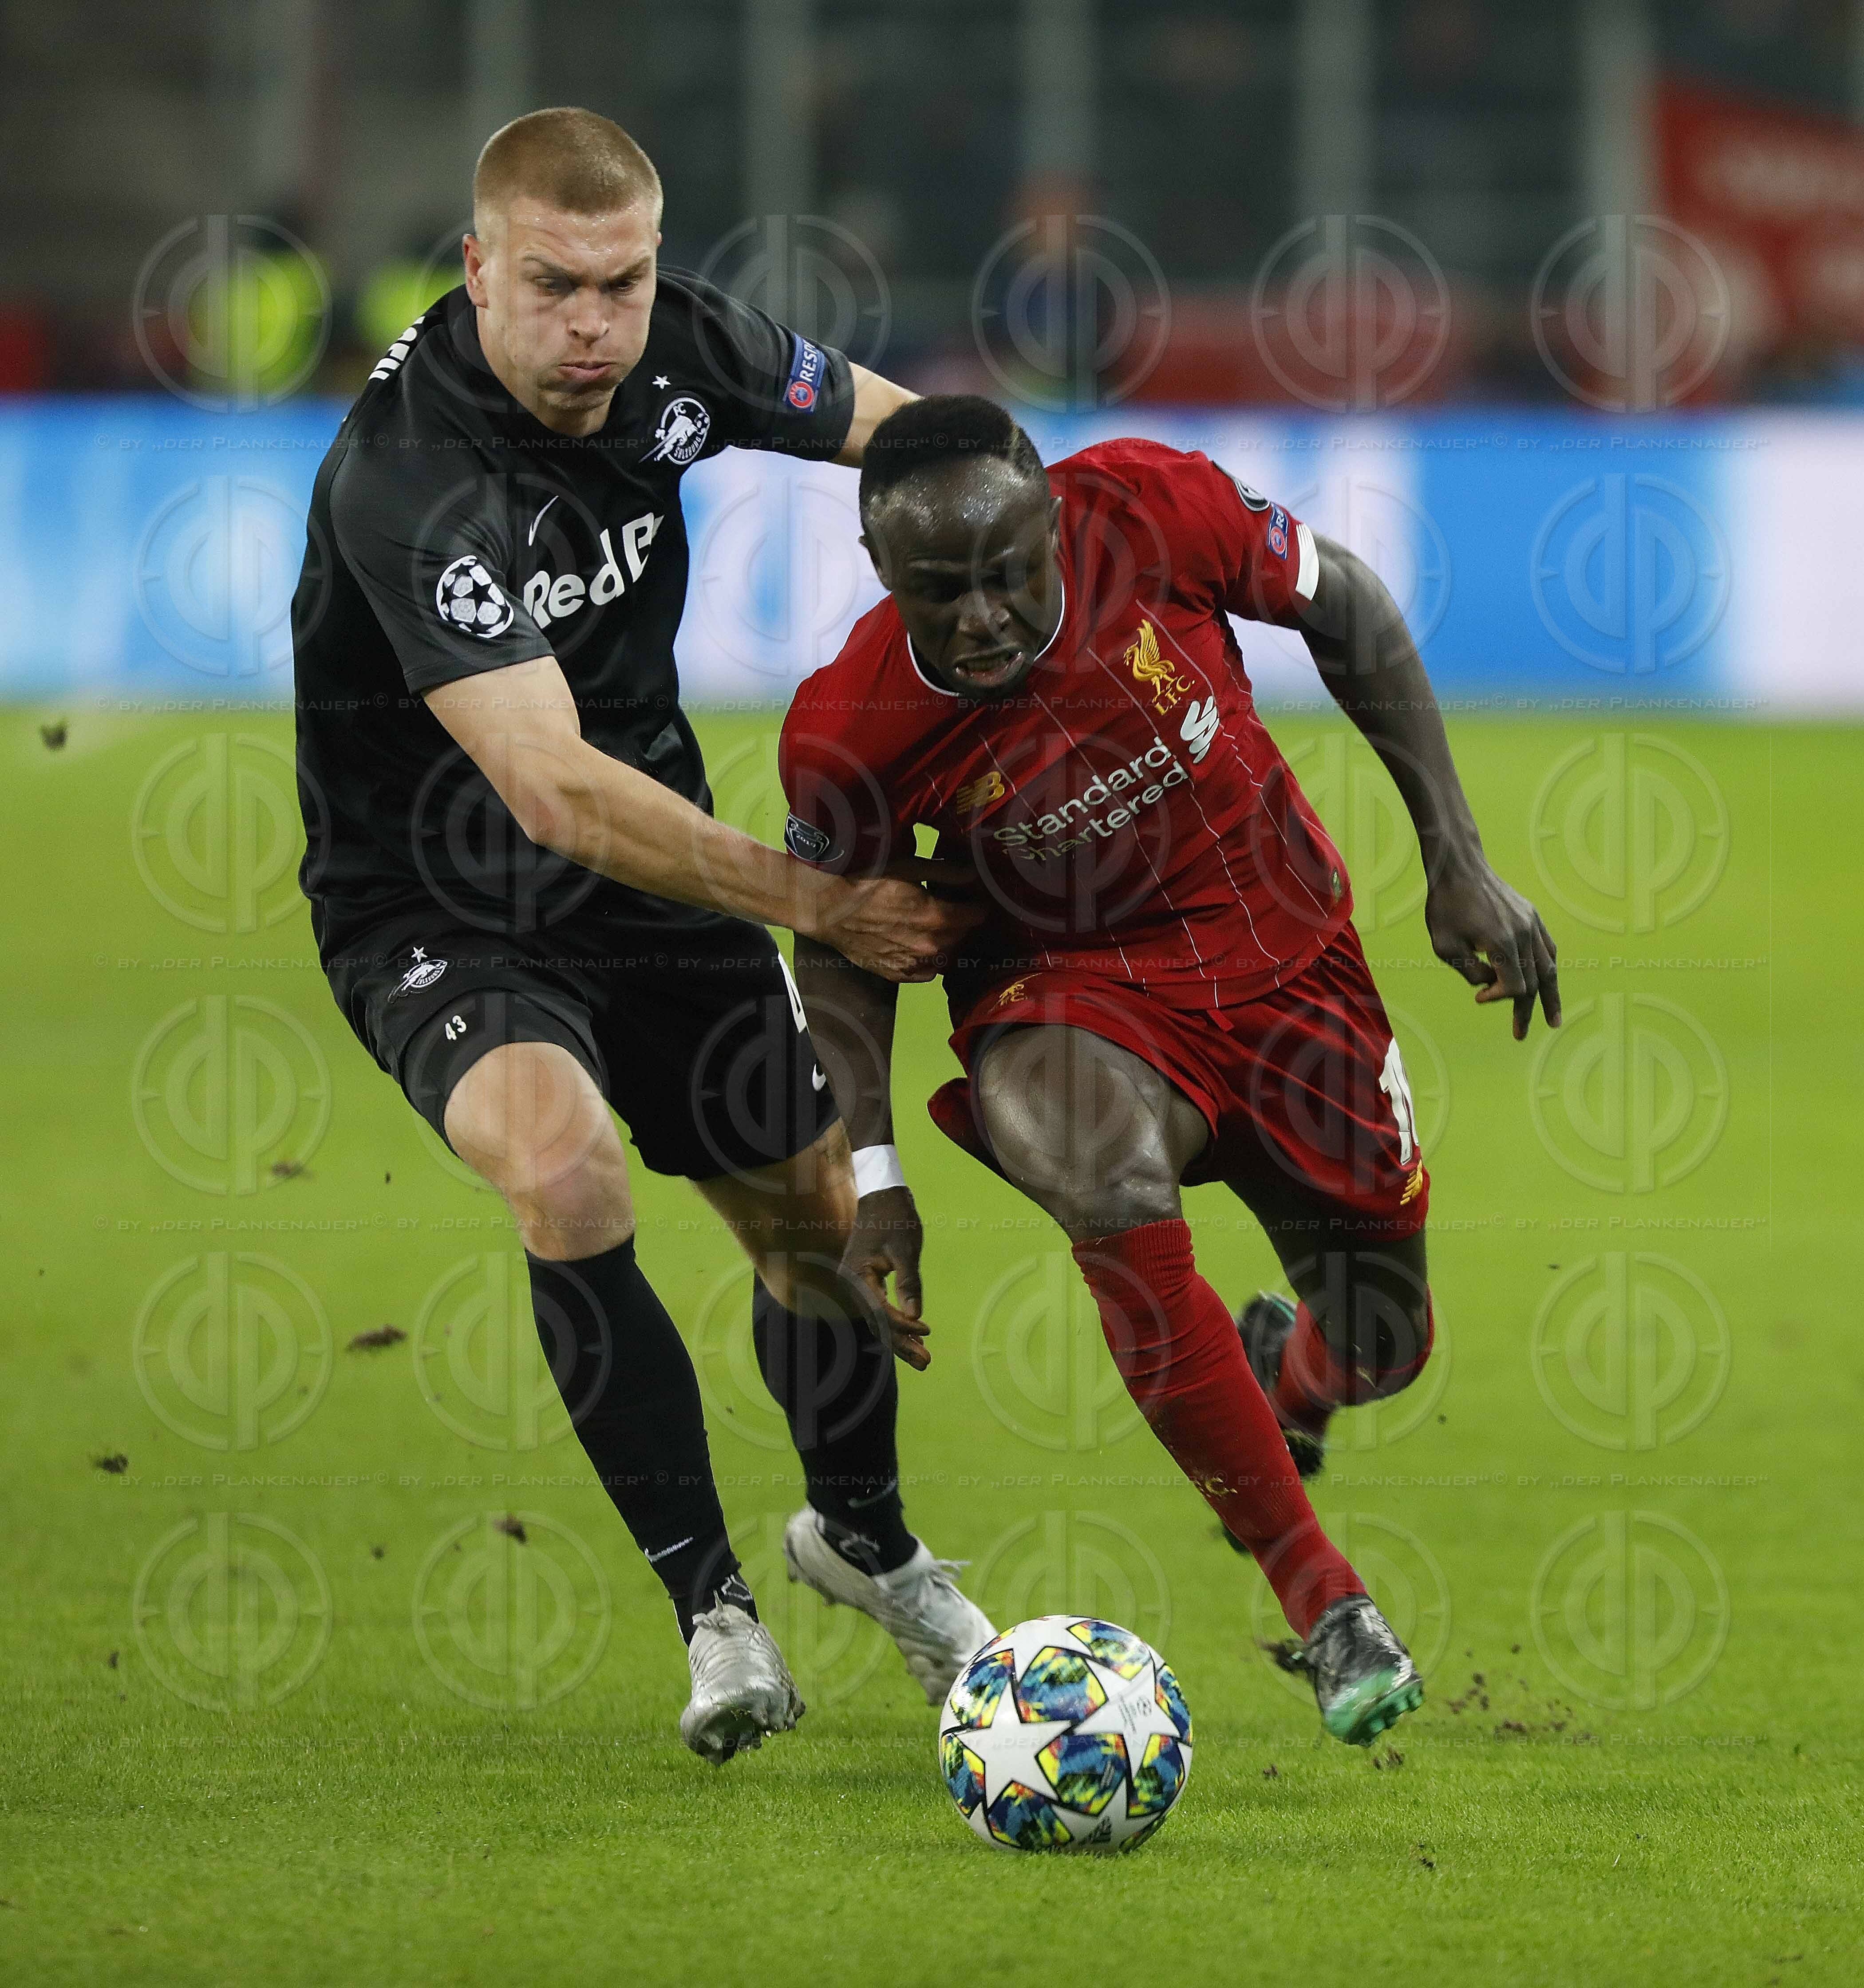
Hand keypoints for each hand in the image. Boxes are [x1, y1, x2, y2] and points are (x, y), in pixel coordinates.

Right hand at [815, 874, 980, 982]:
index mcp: (935, 917)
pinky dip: (931, 962)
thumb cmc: (867, 881)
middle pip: (962, 937)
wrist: (828, 909)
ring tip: (937, 928)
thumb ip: (944, 872)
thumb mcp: (907, 867)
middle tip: (953, 909)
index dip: (977, 905)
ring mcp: (913, 964)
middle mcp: (929, 946)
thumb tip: (974, 873)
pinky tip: (922, 947)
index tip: (972, 898)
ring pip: (947, 957)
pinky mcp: (897, 975)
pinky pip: (927, 973)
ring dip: (948, 943)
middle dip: (963, 923)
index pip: (975, 917)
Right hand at [841, 1184, 929, 1368]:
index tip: (927, 1332)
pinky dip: (895, 1323)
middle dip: (901, 1343)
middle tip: (926, 1363)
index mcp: (857, 1275)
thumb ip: (909, 1283)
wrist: (881, 1195)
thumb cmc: (894, 1218)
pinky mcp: (864, 1282)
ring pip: (877, 1319)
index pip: (879, 1310)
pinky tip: (912, 1336)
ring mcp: (856, 1283)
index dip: (903, 1325)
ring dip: (899, 1338)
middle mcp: (851, 1283)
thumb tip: (916, 1315)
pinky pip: (878, 1309)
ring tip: (922, 1358)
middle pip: (876, 1322)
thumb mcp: (905, 1249)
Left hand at [1425, 854, 1560, 1039]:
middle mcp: (1524, 934)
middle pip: (1534, 982)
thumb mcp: (1446, 946)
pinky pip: (1548, 948)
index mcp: (1503, 944)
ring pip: (1549, 967)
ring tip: (1553, 1020)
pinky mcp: (1533, 916)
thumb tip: (1490, 986)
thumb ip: (1470, 972)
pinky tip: (1548, 983)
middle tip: (1519, 1034)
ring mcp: (1532, 924)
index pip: (1514, 987)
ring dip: (1550, 996)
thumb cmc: (1446, 907)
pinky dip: (1549, 968)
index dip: (1498, 998)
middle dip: (1525, 1010)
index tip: (1478, 997)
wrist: (1459, 868)